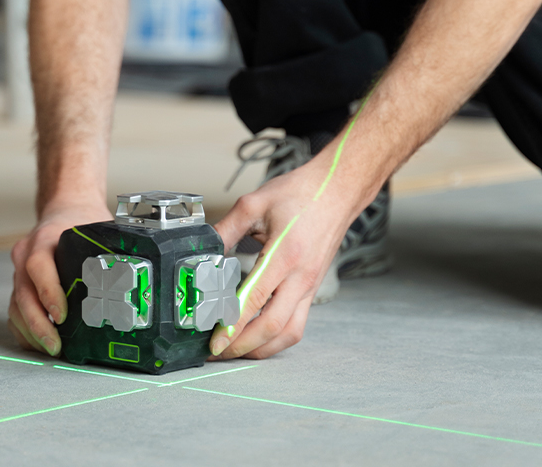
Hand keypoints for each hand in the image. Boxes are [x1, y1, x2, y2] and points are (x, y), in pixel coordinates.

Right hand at [8, 203, 111, 355]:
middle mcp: (26, 254)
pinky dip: (24, 329)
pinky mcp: (19, 283)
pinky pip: (15, 310)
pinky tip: (39, 342)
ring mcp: (19, 270)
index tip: (62, 315)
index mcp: (45, 239)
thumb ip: (109, 249)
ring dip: (31, 331)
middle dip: (38, 323)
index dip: (48, 292)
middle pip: (23, 293)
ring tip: (51, 348)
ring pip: (16, 305)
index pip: (38, 266)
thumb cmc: (82, 219)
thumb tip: (134, 275)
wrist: (65, 207)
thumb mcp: (96, 228)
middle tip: (55, 344)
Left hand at [210, 159, 353, 359]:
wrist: (338, 190)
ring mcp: (310, 285)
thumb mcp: (255, 203)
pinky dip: (276, 339)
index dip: (233, 324)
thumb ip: (226, 228)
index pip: (256, 299)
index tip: (215, 341)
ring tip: (234, 350)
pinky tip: (258, 338)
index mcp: (285, 254)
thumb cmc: (301, 193)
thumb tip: (203, 250)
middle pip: (272, 326)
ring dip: (261, 348)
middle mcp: (301, 276)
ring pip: (288, 333)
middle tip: (216, 352)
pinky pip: (297, 324)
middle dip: (242, 346)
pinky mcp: (312, 288)